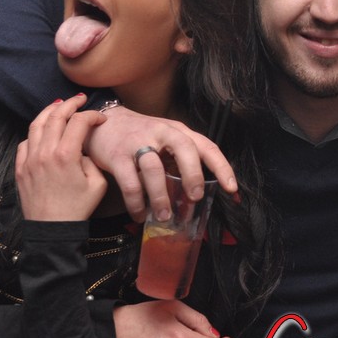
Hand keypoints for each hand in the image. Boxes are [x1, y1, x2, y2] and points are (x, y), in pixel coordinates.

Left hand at [16, 94, 106, 221]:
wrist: (52, 229)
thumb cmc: (77, 208)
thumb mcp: (97, 184)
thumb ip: (91, 161)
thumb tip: (81, 151)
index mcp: (66, 155)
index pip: (79, 122)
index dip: (92, 115)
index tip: (101, 119)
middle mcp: (45, 152)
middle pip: (55, 116)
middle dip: (70, 104)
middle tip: (79, 99)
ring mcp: (29, 159)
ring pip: (36, 124)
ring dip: (49, 112)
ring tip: (59, 106)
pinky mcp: (20, 168)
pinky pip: (25, 142)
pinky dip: (35, 132)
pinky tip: (43, 132)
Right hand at [84, 106, 236, 220]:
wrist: (105, 121)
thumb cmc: (142, 135)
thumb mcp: (167, 140)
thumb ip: (182, 161)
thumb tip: (199, 194)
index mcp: (179, 131)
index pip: (206, 147)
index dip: (222, 167)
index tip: (232, 189)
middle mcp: (161, 133)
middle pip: (184, 149)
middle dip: (193, 174)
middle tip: (195, 197)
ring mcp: (138, 143)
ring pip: (153, 168)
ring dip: (161, 196)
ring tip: (165, 216)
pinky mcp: (117, 156)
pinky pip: (129, 183)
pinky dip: (136, 203)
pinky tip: (140, 214)